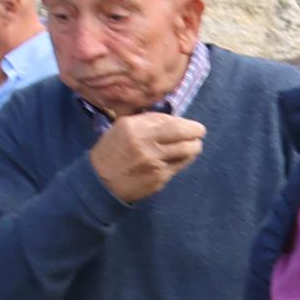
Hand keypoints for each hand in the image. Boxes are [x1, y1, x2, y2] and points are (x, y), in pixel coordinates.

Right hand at [91, 112, 207, 205]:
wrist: (100, 181)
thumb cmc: (112, 151)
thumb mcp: (122, 128)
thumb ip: (147, 121)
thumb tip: (174, 119)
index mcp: (134, 127)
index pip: (170, 121)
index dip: (187, 123)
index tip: (194, 126)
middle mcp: (145, 143)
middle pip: (183, 134)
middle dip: (196, 133)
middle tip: (199, 134)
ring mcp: (154, 162)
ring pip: (186, 151)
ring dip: (194, 147)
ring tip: (194, 145)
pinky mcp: (159, 178)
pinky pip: (179, 166)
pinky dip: (184, 160)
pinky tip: (182, 157)